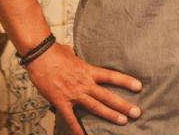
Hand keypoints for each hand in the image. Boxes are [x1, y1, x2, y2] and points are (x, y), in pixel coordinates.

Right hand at [25, 42, 142, 133]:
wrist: (39, 54)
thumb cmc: (54, 51)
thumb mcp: (72, 53)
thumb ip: (78, 59)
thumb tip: (76, 56)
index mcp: (88, 70)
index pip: (111, 76)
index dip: (126, 81)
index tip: (138, 87)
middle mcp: (84, 83)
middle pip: (107, 95)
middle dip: (123, 105)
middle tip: (136, 113)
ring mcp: (73, 93)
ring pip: (95, 107)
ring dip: (110, 115)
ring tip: (122, 122)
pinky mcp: (61, 101)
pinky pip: (71, 118)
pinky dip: (77, 129)